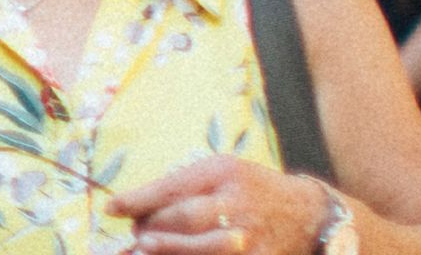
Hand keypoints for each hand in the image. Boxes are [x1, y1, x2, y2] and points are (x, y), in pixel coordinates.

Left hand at [109, 156, 328, 254]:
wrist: (308, 214)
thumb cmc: (251, 190)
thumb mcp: (220, 172)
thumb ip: (180, 186)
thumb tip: (131, 207)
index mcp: (224, 173)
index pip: (173, 188)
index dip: (138, 200)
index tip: (113, 208)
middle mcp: (237, 203)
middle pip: (183, 218)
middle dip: (150, 228)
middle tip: (136, 234)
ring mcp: (249, 237)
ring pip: (199, 248)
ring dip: (166, 250)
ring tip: (146, 249)